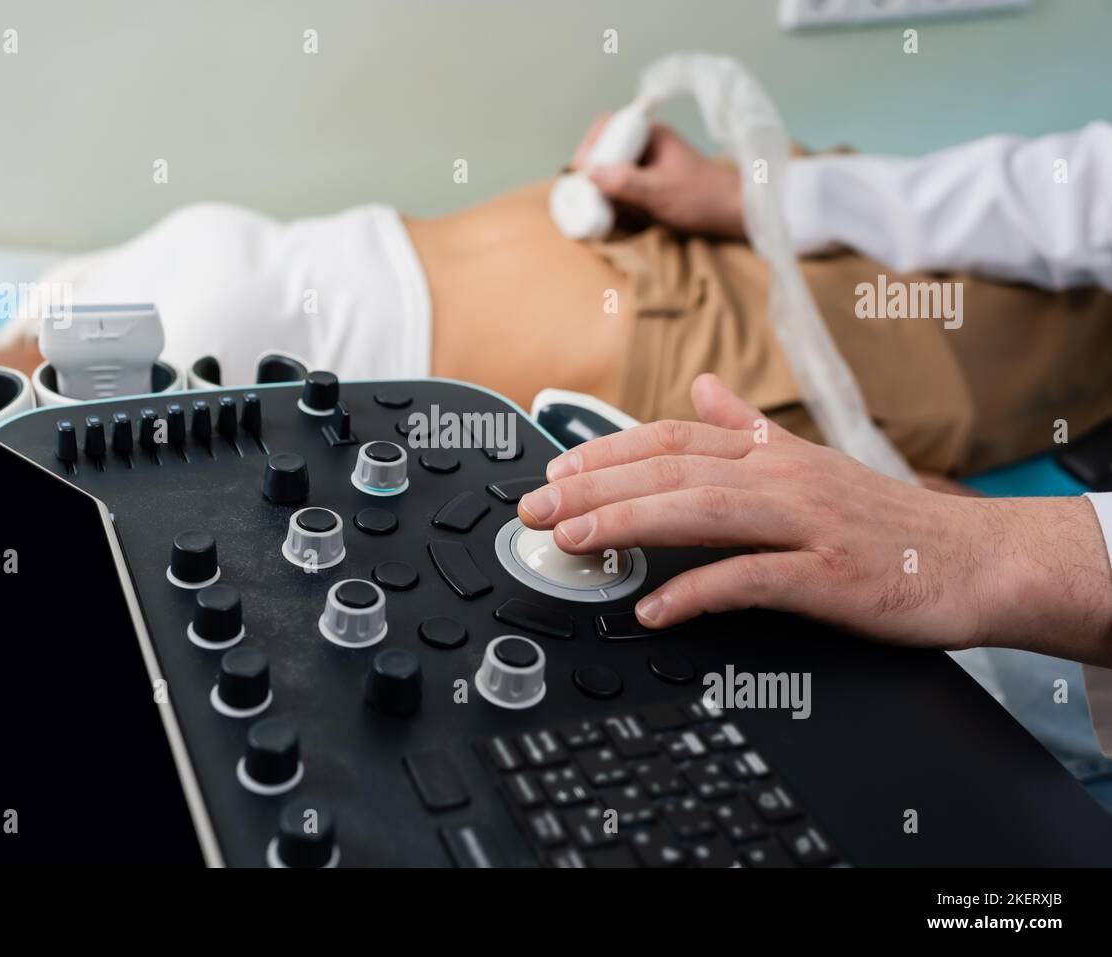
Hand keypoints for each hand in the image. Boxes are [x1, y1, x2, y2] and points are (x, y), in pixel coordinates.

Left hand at [517, 375, 1111, 665]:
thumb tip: (701, 387)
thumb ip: (748, 428)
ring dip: (628, 525)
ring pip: (702, 512)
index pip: (672, 440)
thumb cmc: (886, 520)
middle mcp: (783, 478)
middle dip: (595, 488)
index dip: (608, 453)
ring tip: (572, 541)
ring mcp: (806, 524)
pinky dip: (696, 592)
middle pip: (672, 472)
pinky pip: (751, 580)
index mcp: (772, 453)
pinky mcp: (830, 576)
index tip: (556, 473)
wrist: (977, 560)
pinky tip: (652, 607)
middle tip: (535, 510)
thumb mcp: (811, 462)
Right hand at [570, 116, 744, 239]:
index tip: (580, 172)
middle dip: (592, 169)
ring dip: (602, 185)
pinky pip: (623, 184)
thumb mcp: (659, 193)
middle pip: (607, 147)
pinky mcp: (652, 182)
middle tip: (583, 191)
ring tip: (594, 203)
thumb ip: (624, 182)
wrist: (734, 213)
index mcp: (651, 135)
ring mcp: (650, 163)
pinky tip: (611, 211)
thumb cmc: (702, 199)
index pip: (609, 126)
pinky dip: (614, 196)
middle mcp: (648, 145)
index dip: (590, 146)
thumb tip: (588, 173)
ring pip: (613, 167)